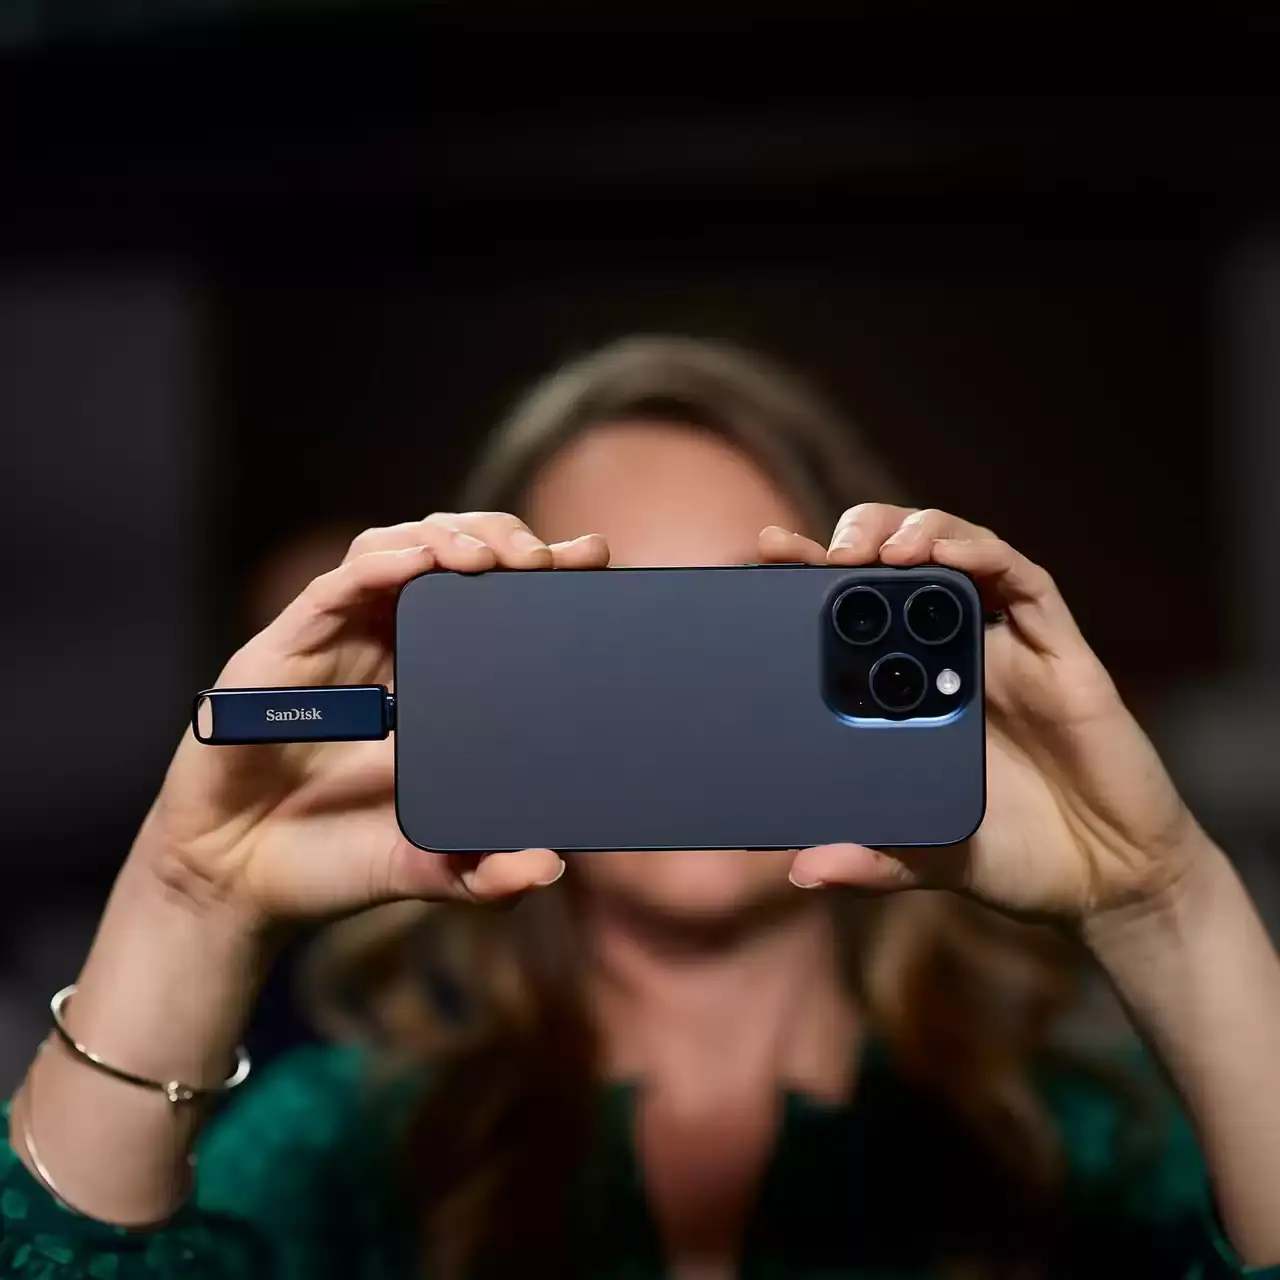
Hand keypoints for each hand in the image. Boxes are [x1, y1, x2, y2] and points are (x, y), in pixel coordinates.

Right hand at [138, 513, 609, 925]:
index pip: (495, 604)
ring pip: (394, 551)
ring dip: (446, 539)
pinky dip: (377, 566)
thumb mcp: (427, 867)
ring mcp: (337, 642)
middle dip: (500, 540)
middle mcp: (389, 647)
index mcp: (436, 681)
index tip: (594, 560)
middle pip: (449, 556)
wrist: (239, 885)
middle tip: (542, 560)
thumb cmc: (334, 860)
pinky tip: (416, 563)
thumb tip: (548, 867)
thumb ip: (484, 872)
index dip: (541, 573)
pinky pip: (334, 588)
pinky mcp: (283, 650)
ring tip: (490, 558)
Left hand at [760, 506, 1207, 926]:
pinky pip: (1023, 582)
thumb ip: (869, 861)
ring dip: (915, 531)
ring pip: (958, 553)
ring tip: (876, 548)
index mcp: (909, 689)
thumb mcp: (924, 862)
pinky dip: (982, 556)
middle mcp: (953, 653)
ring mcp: (1007, 646)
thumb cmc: (1012, 856)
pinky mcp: (1061, 650)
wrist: (1108, 883)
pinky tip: (945, 556)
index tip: (766, 552)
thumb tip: (801, 870)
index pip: (853, 611)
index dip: (811, 573)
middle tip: (815, 551)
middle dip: (858, 537)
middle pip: (901, 563)